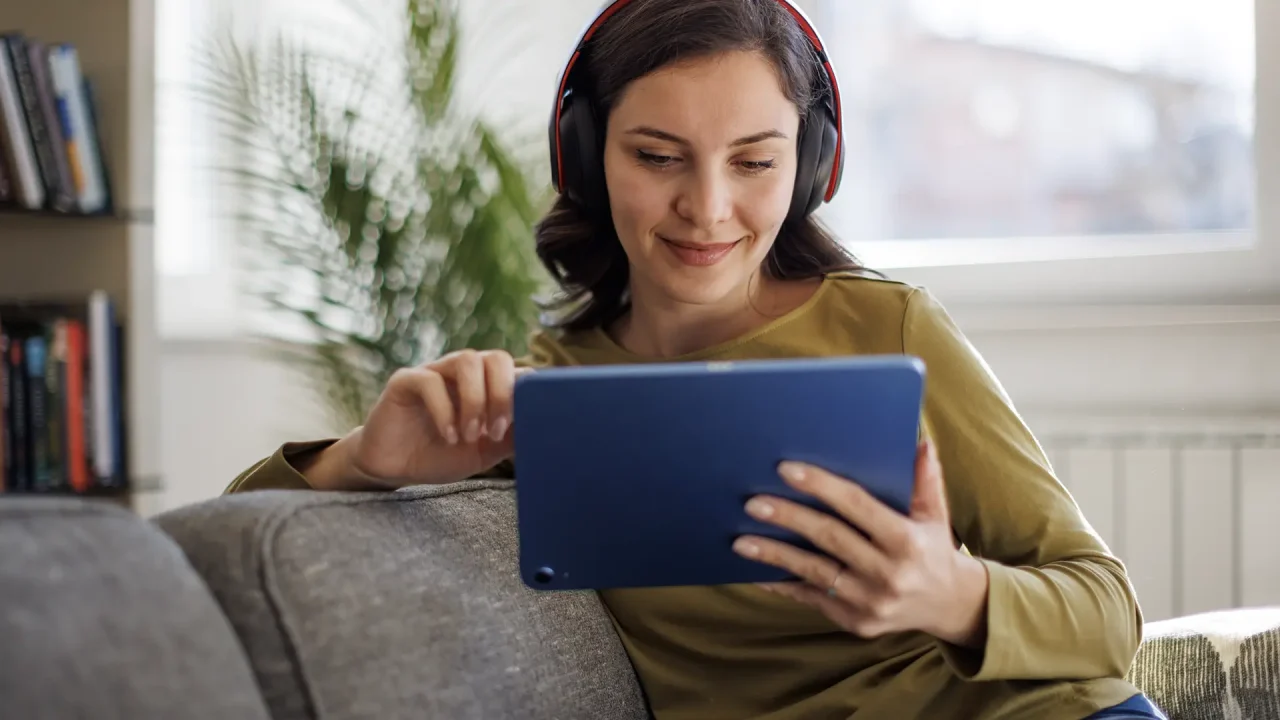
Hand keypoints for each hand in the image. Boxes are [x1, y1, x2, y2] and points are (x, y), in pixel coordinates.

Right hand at [306, 350, 527, 489]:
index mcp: (488, 386)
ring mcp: (435, 372)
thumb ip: (513, 436)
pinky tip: (448, 436)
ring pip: (466, 361)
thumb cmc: (442, 454)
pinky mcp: (406, 380)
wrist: (395, 467)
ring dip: (475, 400)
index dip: (527, 394)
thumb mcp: (486, 451)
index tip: (527, 424)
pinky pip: (429, 380)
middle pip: (496, 358)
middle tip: (496, 430)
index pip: (518, 372)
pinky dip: (444, 409)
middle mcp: (464, 373)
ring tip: (470, 434)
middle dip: (503, 394)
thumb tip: (546, 428)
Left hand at [732, 440, 989, 646]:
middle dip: (788, 518)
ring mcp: (870, 602)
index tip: (786, 469)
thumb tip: (919, 440)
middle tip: (752, 503)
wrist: (948, 606)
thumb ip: (926, 479)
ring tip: (740, 542)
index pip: (857, 506)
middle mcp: (889, 573)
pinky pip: (812, 598)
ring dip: (774, 555)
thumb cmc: (933, 548)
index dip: (820, 486)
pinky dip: (783, 585)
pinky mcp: (856, 622)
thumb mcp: (936, 514)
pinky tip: (758, 573)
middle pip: (829, 538)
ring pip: (814, 572)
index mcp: (907, 540)